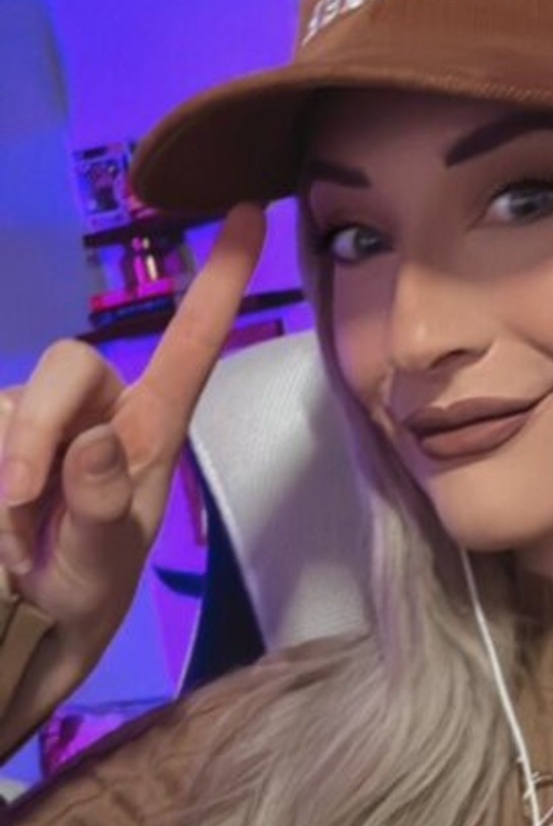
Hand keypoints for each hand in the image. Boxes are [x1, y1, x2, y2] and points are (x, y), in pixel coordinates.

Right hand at [0, 204, 265, 731]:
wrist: (25, 614)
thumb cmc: (83, 588)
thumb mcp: (99, 566)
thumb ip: (101, 508)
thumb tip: (94, 439)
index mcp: (150, 429)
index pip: (190, 345)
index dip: (220, 280)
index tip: (253, 211)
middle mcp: (98, 408)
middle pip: (69, 362)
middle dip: (38, 427)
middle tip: (22, 503)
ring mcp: (39, 414)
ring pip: (12, 403)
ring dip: (10, 474)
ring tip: (18, 536)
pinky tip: (2, 519)